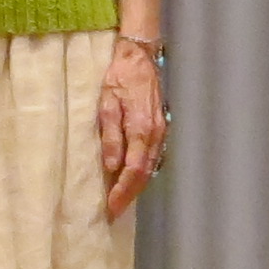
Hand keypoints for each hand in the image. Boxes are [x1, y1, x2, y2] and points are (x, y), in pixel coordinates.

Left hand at [97, 38, 167, 219]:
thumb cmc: (118, 78)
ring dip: (137, 186)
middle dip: (129, 195)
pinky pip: (153, 157)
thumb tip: (112, 166)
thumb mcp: (107, 104)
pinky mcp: (161, 127)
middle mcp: (155, 134)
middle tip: (114, 212)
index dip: (122, 192)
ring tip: (121, 200)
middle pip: (144, 174)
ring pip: (151, 167)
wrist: (139, 57)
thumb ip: (110, 136)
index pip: (133, 170)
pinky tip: (133, 179)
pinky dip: (143, 172)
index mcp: (141, 129)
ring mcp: (161, 131)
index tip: (111, 207)